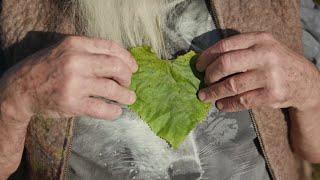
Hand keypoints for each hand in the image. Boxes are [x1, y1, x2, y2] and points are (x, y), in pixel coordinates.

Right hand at [0, 36, 136, 177]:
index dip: (127, 58)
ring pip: (112, 89)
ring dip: (126, 95)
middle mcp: (76, 61)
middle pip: (116, 66)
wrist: (20, 88)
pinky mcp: (72, 104)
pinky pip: (102, 108)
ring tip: (129, 98)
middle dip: (127, 76)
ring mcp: (74, 83)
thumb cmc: (47, 68)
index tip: (134, 68)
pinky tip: (116, 111)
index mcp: (76, 44)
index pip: (111, 47)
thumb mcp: (65, 50)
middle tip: (128, 83)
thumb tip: (121, 62)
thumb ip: (90, 51)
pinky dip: (114, 111)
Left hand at [196, 32, 319, 162]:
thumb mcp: (262, 47)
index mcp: (259, 39)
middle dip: (210, 75)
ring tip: (205, 96)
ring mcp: (269, 76)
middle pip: (226, 64)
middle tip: (205, 81)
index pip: (225, 45)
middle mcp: (265, 55)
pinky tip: (221, 104)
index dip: (207, 56)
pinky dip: (227, 104)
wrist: (304, 81)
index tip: (198, 66)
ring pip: (232, 85)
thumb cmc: (275, 62)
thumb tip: (206, 62)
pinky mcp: (272, 95)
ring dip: (214, 92)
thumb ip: (239, 50)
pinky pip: (242, 101)